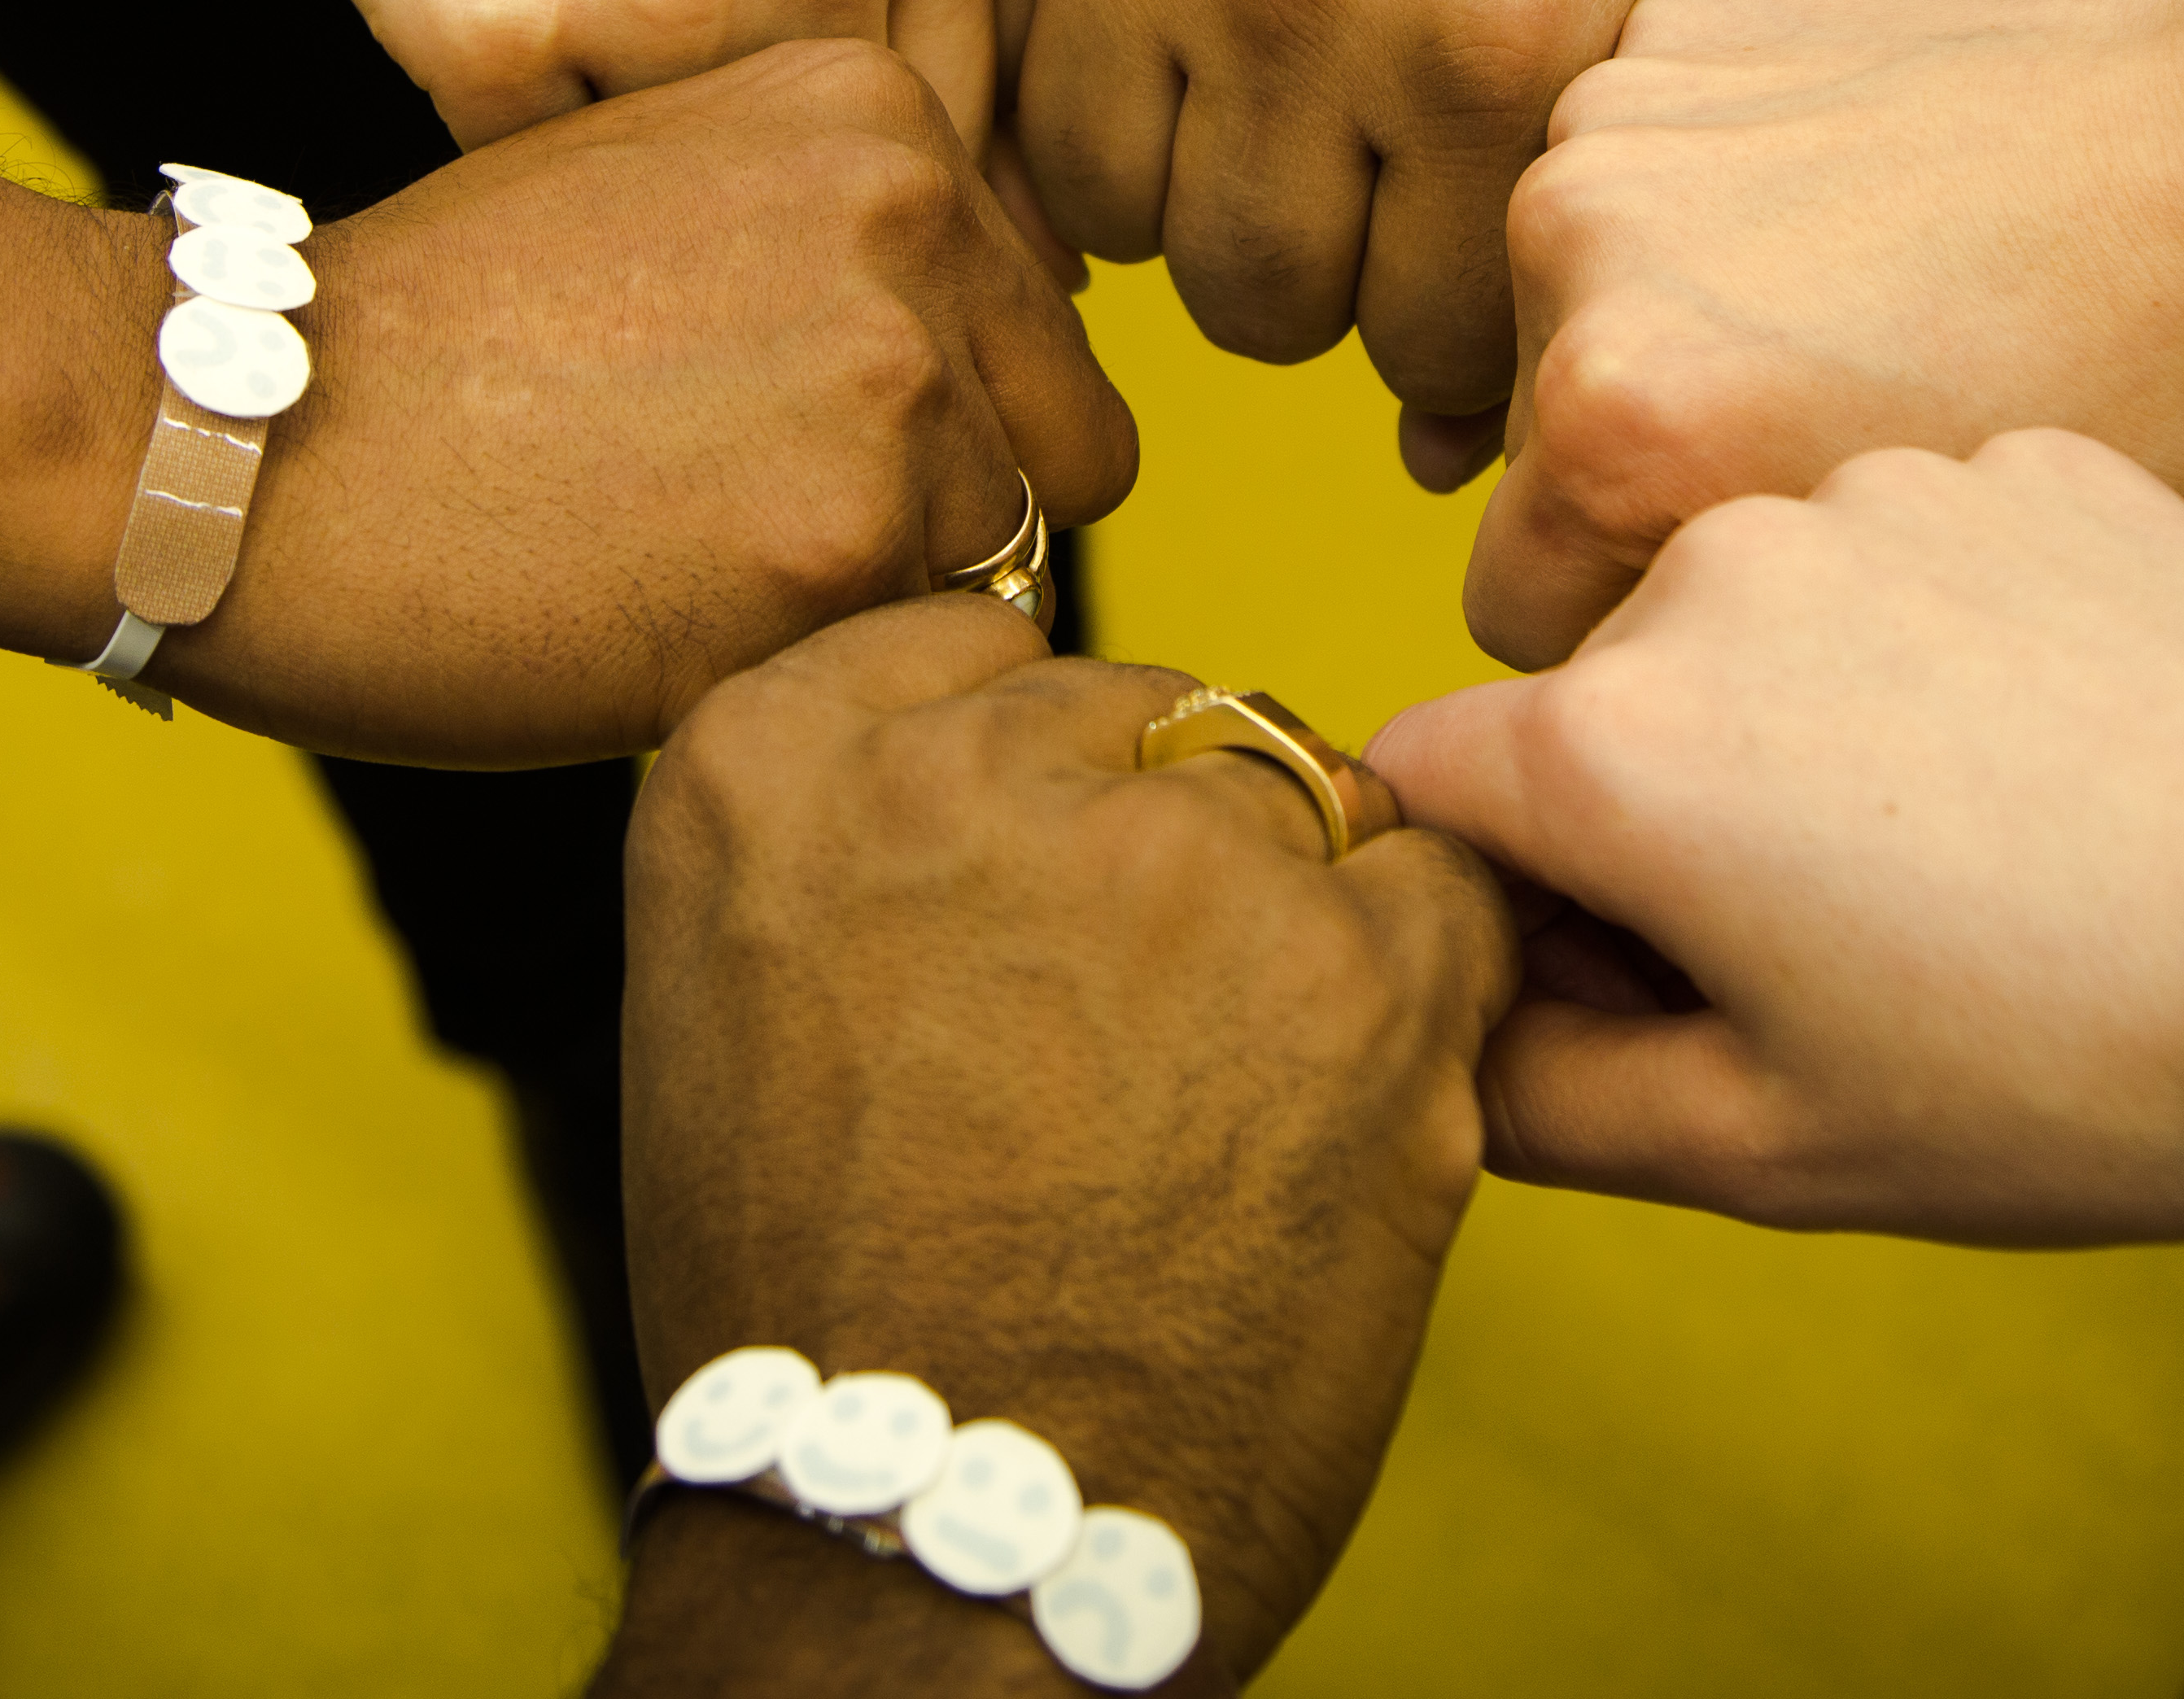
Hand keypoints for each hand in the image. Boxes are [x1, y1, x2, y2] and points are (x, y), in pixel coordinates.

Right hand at [128, 42, 1135, 761]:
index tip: (772, 431)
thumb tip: (1025, 371)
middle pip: (1058, 446)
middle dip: (936, 511)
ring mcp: (888, 376)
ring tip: (676, 559)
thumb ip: (856, 237)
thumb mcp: (674, 182)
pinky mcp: (838, 546)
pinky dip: (808, 674)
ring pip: (993, 569)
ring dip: (868, 601)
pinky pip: (910, 664)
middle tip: (731, 517)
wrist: (240, 437)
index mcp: (879, 100)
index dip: (928, 410)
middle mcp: (914, 211)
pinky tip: (654, 619)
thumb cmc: (440, 335)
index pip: (1035, 320)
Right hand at [129, 0, 999, 149]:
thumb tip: (1041, 277)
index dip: (866, 195)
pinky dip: (502, 149)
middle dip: (746, 201)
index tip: (788, 151)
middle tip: (642, 91)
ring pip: (680, 208)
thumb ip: (920, 22)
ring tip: (572, 44)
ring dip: (627, 182)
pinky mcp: (496, 22)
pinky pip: (527, 188)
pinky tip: (481, 27)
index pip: (963, 157)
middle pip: (822, 194)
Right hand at [600, 598, 1517, 1692]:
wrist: (939, 1535)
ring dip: (1294, 916)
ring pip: (1300, 791)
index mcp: (769, 756)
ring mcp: (1166, 852)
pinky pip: (1441, 888)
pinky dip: (1421, 984)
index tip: (1030, 899)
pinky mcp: (1351, 962)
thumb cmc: (835, 1304)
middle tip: (1139, 1039)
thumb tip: (1016, 746)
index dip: (1038, 780)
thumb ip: (859, 830)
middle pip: (1150, 712)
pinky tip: (1336, 1111)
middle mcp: (958, 766)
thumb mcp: (742, 995)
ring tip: (1227, 1104)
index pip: (984, 648)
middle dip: (1166, 846)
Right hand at [958, 0, 1873, 457]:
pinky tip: (1154, 31)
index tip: (1453, 270)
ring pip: (1110, 220)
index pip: (1435, 346)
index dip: (1451, 340)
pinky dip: (1072, 87)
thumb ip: (1600, 209)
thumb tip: (1453, 457)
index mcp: (1500, 26)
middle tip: (1347, 187)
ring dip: (1184, 194)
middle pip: (1261, 312)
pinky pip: (1003, 72)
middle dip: (1315, 285)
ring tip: (1251, 104)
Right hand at [1378, 432, 2183, 1243]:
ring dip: (1809, 706)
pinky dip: (1951, 635)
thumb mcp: (1778, 1147)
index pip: (1427, 782)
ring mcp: (1878, 491)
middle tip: (1843, 936)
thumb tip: (1460, 1040)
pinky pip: (1915, 547)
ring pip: (1763, 605)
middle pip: (1601, 687)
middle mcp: (1712, 565)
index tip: (1633, 965)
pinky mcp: (2023, 459)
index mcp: (1614, 742)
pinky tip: (2066, 746)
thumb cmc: (2078, 1065)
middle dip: (1664, 798)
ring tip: (1982, 839)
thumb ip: (1547, 1098)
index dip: (1505, 894)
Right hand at [1464, 0, 2183, 666]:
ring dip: (1663, 317)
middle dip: (1643, 457)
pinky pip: (1631, 166)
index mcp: (1615, 420)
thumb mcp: (1901, 582)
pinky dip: (1707, 192)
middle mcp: (1572, 254)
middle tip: (1815, 430)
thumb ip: (1712, 628)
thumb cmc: (2120, 380)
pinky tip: (1848, 200)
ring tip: (1846, 307)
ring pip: (1570, 299)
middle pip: (1534, 445)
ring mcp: (1611, 117)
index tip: (1752, 584)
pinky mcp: (1667, 26)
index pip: (1514, 608)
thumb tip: (1602, 657)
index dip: (1634, 624)